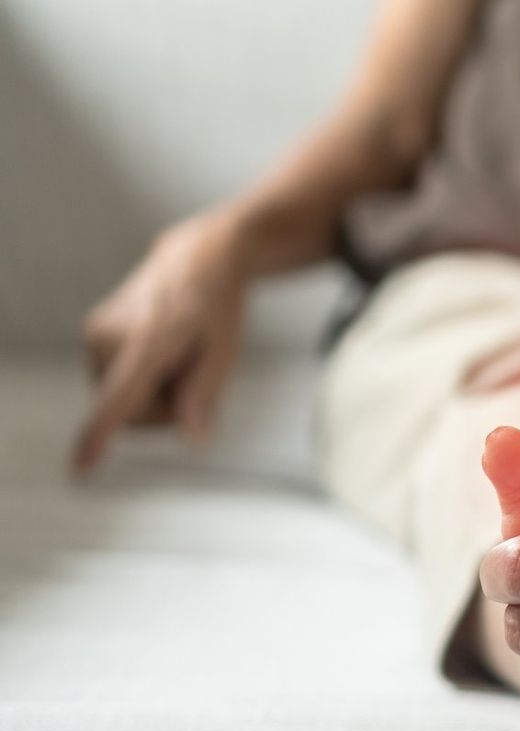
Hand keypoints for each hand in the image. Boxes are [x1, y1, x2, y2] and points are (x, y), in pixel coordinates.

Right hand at [73, 211, 251, 473]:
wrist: (196, 261)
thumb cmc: (216, 308)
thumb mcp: (225, 353)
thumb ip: (205, 395)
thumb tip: (192, 437)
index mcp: (148, 341)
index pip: (122, 396)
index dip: (101, 434)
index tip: (80, 467)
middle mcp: (110, 337)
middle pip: (133, 414)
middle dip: (166, 408)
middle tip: (192, 370)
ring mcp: (94, 336)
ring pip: (123, 402)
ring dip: (154, 393)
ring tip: (176, 355)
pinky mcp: (90, 338)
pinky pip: (116, 385)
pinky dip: (141, 380)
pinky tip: (159, 352)